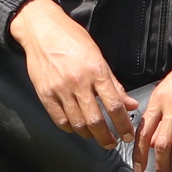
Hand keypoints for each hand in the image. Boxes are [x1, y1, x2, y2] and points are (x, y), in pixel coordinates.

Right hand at [9, 0, 135, 149]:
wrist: (41, 29)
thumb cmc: (71, 38)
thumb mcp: (98, 55)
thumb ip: (114, 83)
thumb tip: (130, 104)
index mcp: (96, 70)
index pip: (114, 105)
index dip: (123, 125)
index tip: (127, 135)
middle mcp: (78, 82)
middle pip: (96, 121)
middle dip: (107, 137)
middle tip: (112, 142)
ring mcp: (60, 89)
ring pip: (77, 124)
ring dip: (90, 135)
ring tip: (96, 136)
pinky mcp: (45, 94)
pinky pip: (60, 120)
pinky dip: (71, 128)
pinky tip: (77, 128)